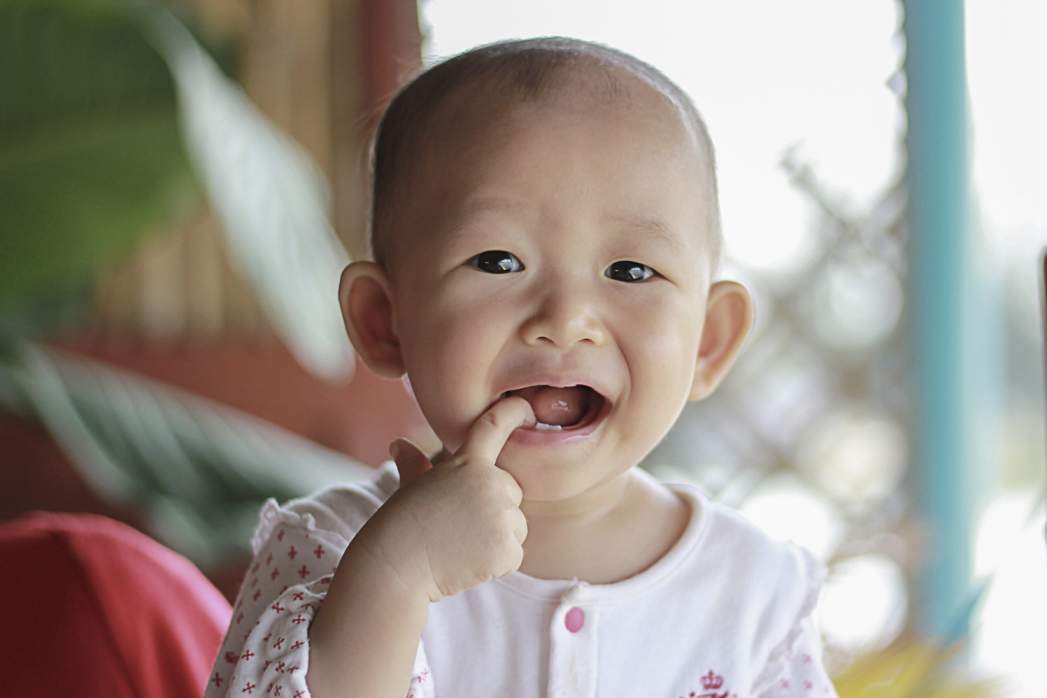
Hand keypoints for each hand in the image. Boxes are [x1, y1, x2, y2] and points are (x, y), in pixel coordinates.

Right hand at [353, 396, 535, 602]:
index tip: (527, 409)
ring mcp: (501, 515)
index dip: (514, 413)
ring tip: (461, 544)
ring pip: (516, 524)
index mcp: (466, 462)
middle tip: (460, 524)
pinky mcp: (508, 548)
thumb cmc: (398, 526)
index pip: (494, 427)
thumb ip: (414, 464)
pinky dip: (497, 561)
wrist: (394, 568)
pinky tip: (469, 561)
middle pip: (511, 489)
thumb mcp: (409, 487)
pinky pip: (515, 552)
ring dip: (497, 536)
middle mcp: (489, 483)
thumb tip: (399, 445)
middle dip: (495, 505)